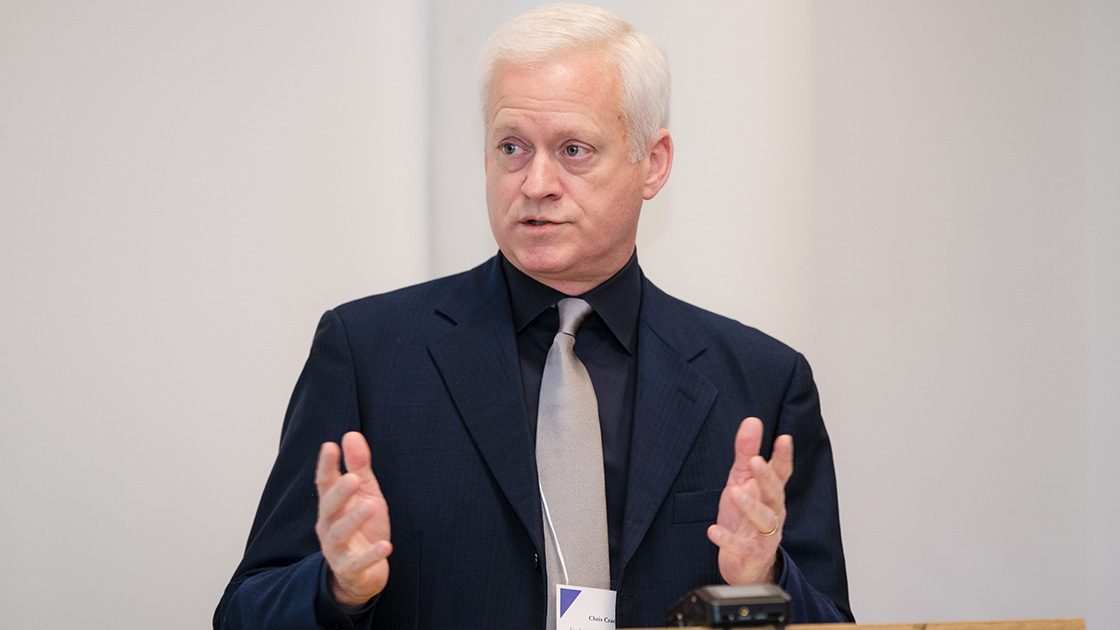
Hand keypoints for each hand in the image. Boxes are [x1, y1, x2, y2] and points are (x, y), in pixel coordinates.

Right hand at [315, 431, 391, 605]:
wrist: (364, 572)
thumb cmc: (363, 528)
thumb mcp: (365, 494)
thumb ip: (358, 467)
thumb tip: (351, 435)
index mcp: (332, 506)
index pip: (325, 483)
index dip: (326, 466)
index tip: (329, 446)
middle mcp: (329, 526)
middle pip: (329, 508)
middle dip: (339, 493)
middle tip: (352, 478)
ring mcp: (337, 549)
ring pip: (339, 534)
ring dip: (354, 520)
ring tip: (370, 506)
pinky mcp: (350, 568)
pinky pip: (359, 562)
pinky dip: (371, 555)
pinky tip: (386, 546)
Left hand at [707, 417, 792, 584]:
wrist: (745, 564)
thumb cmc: (744, 519)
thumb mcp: (741, 481)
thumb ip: (746, 453)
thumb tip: (752, 421)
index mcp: (770, 493)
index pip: (781, 473)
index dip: (783, 456)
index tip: (784, 439)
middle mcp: (773, 512)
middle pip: (774, 493)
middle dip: (767, 477)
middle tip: (756, 461)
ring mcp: (765, 535)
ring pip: (764, 519)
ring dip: (749, 506)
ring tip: (734, 492)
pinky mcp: (752, 555)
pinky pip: (743, 547)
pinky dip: (728, 539)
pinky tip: (713, 530)